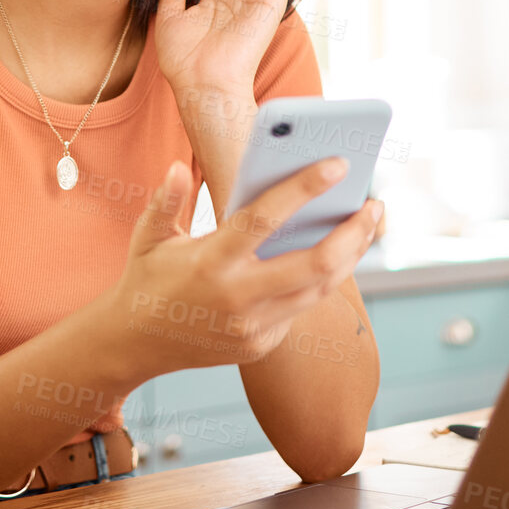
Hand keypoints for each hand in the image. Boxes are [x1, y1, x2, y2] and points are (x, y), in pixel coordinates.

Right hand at [96, 154, 379, 382]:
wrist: (134, 344)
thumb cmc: (146, 278)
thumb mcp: (148, 236)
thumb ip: (168, 200)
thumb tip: (181, 167)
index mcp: (211, 262)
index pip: (265, 219)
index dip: (304, 188)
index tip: (338, 163)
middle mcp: (237, 298)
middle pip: (315, 264)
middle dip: (353, 232)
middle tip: (374, 204)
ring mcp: (252, 327)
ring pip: (319, 289)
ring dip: (349, 256)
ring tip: (365, 226)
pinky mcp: (261, 345)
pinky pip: (301, 308)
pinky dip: (319, 280)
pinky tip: (335, 254)